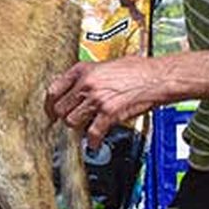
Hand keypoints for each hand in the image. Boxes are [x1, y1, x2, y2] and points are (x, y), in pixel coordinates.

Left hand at [45, 57, 161, 147]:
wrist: (158, 77)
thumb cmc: (137, 70)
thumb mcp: (106, 65)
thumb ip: (89, 76)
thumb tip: (77, 88)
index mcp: (83, 70)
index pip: (53, 89)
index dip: (50, 104)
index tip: (50, 111)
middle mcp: (86, 84)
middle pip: (60, 108)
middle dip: (63, 118)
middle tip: (68, 123)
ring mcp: (96, 99)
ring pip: (71, 121)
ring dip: (77, 128)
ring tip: (84, 129)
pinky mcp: (109, 112)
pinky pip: (92, 133)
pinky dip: (93, 141)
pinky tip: (95, 143)